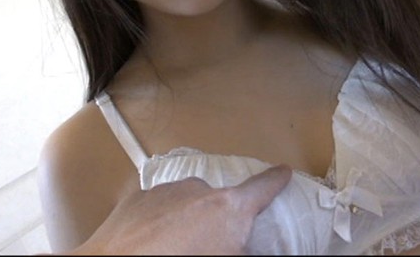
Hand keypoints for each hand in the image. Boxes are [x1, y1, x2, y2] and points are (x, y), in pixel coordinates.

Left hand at [70, 164, 291, 254]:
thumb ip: (242, 248)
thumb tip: (245, 245)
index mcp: (229, 209)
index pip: (262, 189)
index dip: (275, 181)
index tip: (283, 171)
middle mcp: (198, 190)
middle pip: (217, 203)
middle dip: (215, 223)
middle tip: (208, 248)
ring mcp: (165, 192)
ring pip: (184, 206)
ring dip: (184, 224)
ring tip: (175, 252)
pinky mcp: (136, 200)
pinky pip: (156, 210)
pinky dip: (157, 225)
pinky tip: (150, 247)